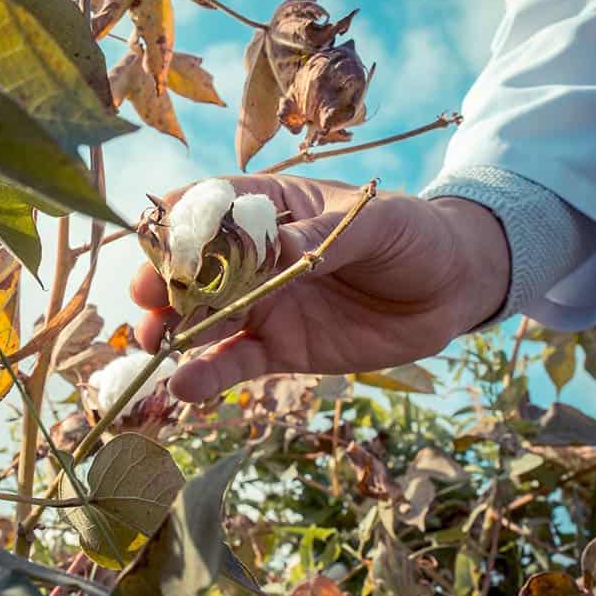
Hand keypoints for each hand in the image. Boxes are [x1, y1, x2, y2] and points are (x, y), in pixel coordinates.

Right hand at [129, 173, 509, 401]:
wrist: (448, 289)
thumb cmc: (411, 235)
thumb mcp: (376, 224)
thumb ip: (323, 237)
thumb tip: (279, 248)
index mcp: (271, 209)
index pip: (213, 208)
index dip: (182, 222)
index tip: (157, 239)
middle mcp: (253, 257)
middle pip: (195, 268)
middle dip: (166, 281)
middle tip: (147, 298)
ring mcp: (262, 305)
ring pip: (203, 319)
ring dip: (172, 331)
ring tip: (153, 345)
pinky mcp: (277, 349)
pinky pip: (234, 363)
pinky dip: (206, 376)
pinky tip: (183, 388)